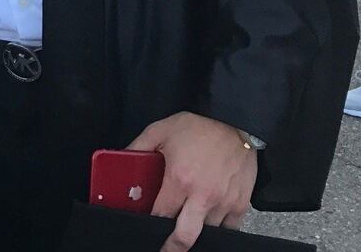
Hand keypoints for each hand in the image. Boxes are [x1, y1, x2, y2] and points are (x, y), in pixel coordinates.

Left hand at [128, 112, 256, 251]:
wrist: (236, 120)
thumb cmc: (199, 126)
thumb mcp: (161, 130)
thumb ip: (138, 147)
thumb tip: (120, 159)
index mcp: (179, 180)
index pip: (159, 215)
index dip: (150, 221)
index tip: (145, 224)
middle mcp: (202, 196)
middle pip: (184, 237)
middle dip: (172, 247)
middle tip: (165, 249)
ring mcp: (223, 203)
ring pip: (207, 233)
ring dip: (196, 230)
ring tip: (187, 224)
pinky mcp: (240, 204)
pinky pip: (229, 229)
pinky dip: (218, 228)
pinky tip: (209, 220)